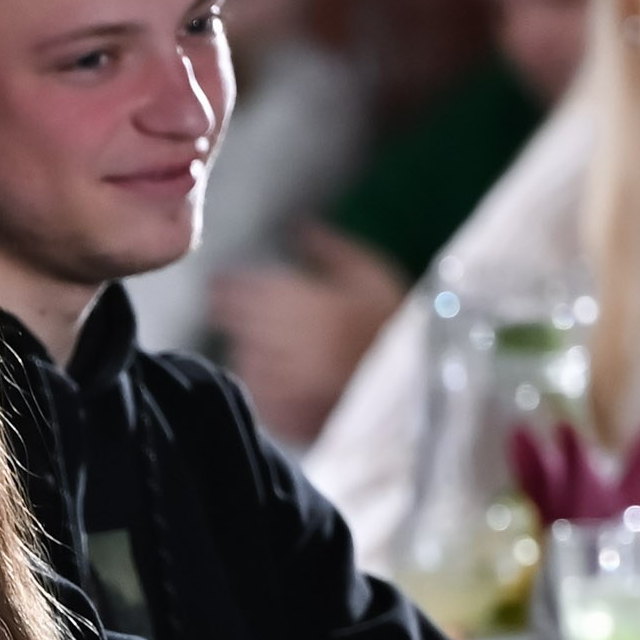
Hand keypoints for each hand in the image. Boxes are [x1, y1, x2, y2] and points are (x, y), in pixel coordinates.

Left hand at [208, 225, 405, 445]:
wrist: (418, 387)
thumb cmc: (395, 324)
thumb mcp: (369, 274)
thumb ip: (328, 248)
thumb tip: (298, 227)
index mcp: (296, 301)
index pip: (239, 289)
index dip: (226, 285)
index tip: (222, 284)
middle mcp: (279, 339)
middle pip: (234, 324)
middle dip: (232, 316)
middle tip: (233, 311)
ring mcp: (280, 379)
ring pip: (242, 359)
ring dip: (246, 348)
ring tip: (262, 344)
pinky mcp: (287, 413)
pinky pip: (258, 394)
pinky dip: (260, 383)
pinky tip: (275, 376)